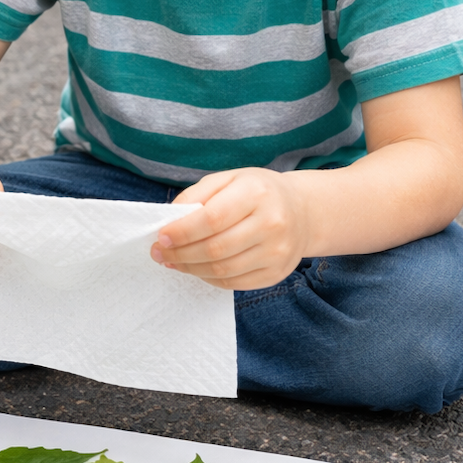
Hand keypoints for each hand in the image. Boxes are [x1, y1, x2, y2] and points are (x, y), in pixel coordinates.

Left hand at [151, 168, 311, 289]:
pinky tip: (196, 269)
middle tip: (159, 253)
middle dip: (180, 254)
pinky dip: (208, 278)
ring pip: (222, 270)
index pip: (212, 219)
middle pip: (215, 249)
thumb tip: (170, 220)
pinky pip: (233, 283)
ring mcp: (277, 251)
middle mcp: (272, 223)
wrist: (302, 211)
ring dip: (190, 268)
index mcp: (257, 193)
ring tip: (172, 262)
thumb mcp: (229, 179)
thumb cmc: (256, 193)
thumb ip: (197, 195)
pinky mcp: (276, 272)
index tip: (161, 237)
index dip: (182, 232)